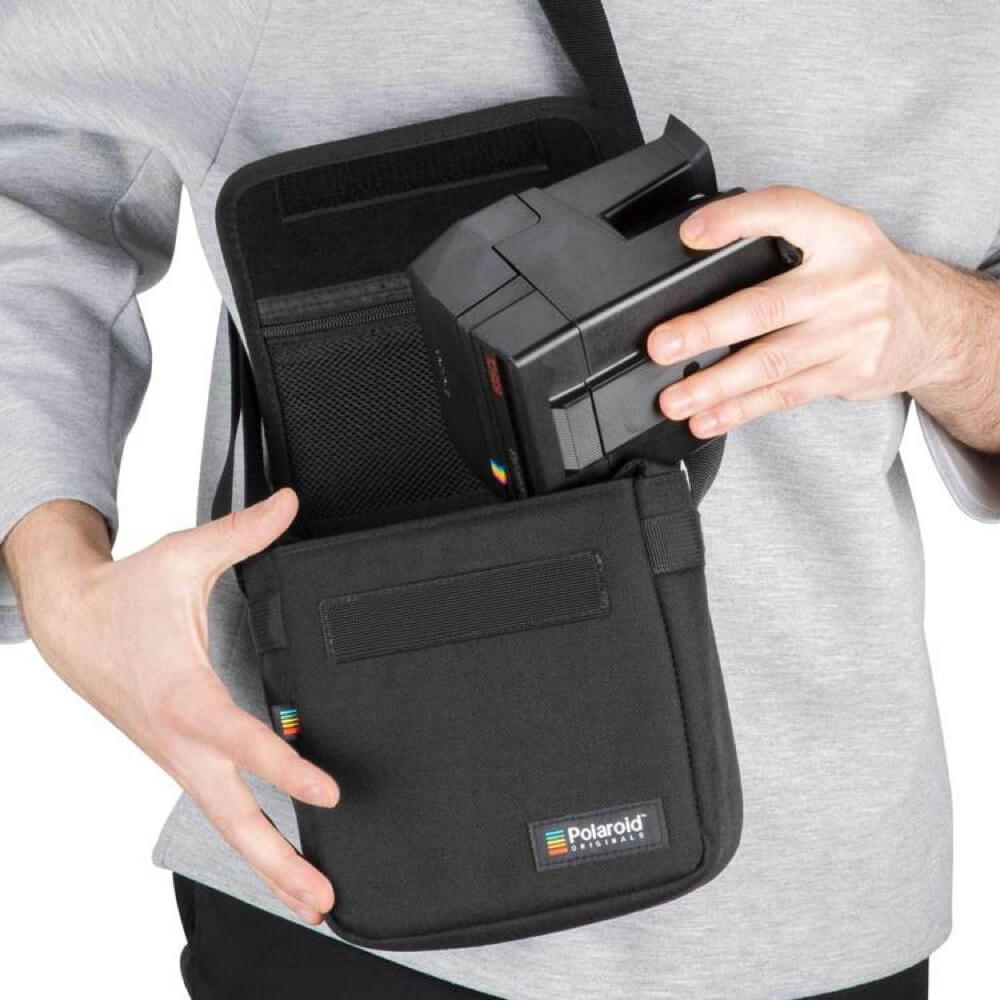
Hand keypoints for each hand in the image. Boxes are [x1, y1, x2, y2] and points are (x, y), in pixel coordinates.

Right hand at [3, 491, 337, 923]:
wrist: (69, 624)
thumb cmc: (125, 597)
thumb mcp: (184, 557)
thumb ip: (244, 534)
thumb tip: (291, 504)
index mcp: (185, 696)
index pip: (243, 742)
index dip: (286, 769)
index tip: (327, 793)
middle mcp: (183, 740)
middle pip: (233, 817)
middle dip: (278, 862)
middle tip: (323, 900)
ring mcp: (181, 759)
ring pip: (227, 824)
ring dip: (269, 865)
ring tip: (316, 902)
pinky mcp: (182, 761)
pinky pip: (220, 809)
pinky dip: (251, 839)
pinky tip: (281, 856)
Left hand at [647, 186, 997, 447]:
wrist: (936, 323)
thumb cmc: (864, 277)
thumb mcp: (837, 238)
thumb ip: (780, 241)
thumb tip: (694, 259)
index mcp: (841, 233)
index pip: (786, 212)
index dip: (736, 219)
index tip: (689, 235)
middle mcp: (849, 282)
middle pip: (765, 306)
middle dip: (705, 329)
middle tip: (661, 345)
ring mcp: (851, 332)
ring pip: (770, 362)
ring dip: (714, 385)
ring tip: (674, 398)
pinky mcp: (848, 374)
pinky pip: (783, 395)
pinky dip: (739, 410)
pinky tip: (707, 419)